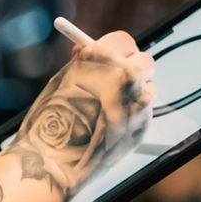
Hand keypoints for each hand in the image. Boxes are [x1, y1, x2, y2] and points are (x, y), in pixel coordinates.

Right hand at [12, 31, 155, 197]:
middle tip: (119, 80)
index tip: (114, 58)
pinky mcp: (144, 125)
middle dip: (133, 68)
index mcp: (102, 58)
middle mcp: (124, 75)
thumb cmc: (51, 120)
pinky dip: (134, 116)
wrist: (54, 161)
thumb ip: (84, 64)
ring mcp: (138, 101)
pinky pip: (145, 112)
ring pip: (148, 88)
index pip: (124, 41)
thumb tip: (95, 51)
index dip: (118, 51)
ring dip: (135, 94)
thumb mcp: (62, 80)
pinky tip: (112, 128)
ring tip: (110, 111)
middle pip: (144, 61)